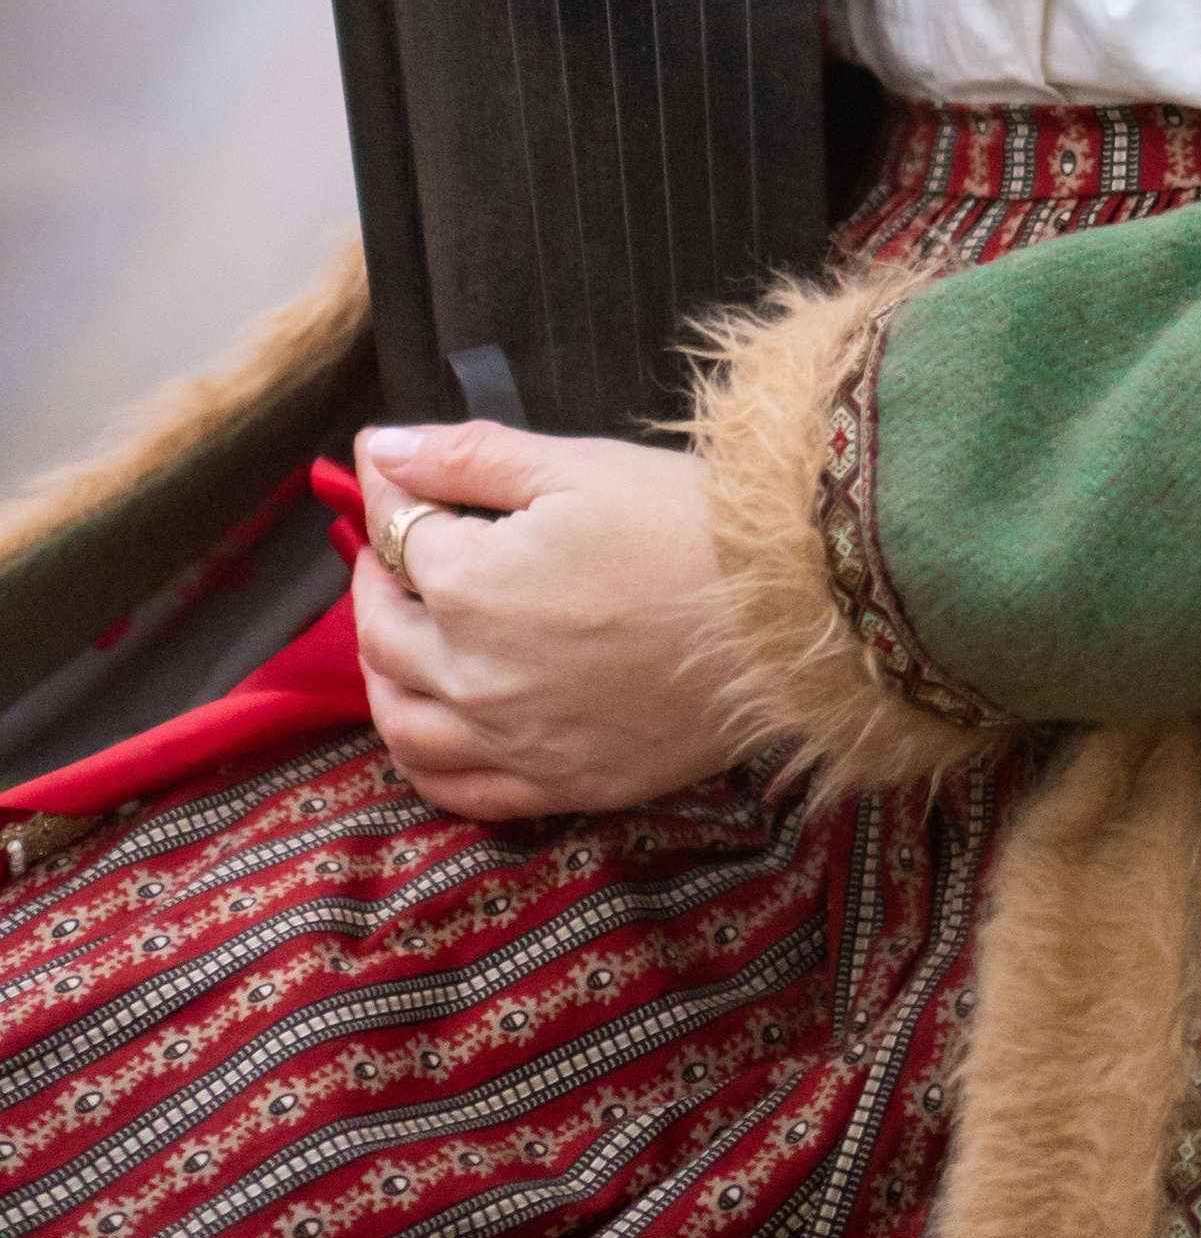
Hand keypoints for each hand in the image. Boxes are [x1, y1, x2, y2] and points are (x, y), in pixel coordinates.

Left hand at [351, 417, 743, 821]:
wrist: (787, 612)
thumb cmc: (687, 525)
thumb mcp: (576, 465)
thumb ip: (464, 457)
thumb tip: (380, 446)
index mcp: (468, 585)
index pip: (395, 535)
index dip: (389, 495)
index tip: (390, 472)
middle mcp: (471, 674)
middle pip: (382, 632)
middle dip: (376, 580)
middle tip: (394, 550)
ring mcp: (511, 740)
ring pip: (401, 724)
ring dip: (384, 676)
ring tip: (400, 638)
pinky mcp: (558, 784)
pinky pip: (458, 791)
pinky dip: (423, 763)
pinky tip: (428, 733)